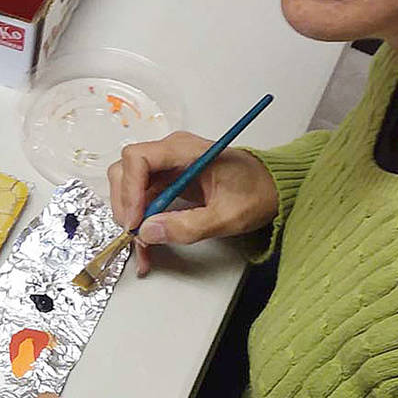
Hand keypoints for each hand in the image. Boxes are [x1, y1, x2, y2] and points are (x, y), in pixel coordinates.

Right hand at [108, 132, 277, 274]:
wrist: (272, 187)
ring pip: (130, 186)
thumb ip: (188, 225)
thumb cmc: (257, 192)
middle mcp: (171, 152)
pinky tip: (148, 243)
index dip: (130, 189)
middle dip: (125, 205)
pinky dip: (141, 221)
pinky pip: (143, 198)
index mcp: (185, 150)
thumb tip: (148, 232)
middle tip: (135, 235)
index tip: (135, 220)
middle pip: (126, 170)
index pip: (138, 158)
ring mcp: (168, 166)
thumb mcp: (227, 216)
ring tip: (143, 247)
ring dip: (130, 216)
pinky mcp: (168, 181)